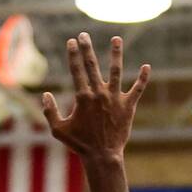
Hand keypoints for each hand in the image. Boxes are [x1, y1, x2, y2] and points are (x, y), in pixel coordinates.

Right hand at [43, 33, 149, 161]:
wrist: (102, 155)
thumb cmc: (79, 144)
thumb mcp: (58, 130)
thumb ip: (50, 111)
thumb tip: (45, 95)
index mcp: (83, 98)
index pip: (76, 70)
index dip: (73, 54)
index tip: (71, 41)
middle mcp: (99, 94)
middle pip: (92, 66)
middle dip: (87, 48)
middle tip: (84, 35)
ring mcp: (115, 98)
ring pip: (116, 71)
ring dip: (116, 54)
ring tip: (116, 39)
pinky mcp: (128, 106)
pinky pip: (137, 89)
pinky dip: (142, 78)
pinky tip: (146, 67)